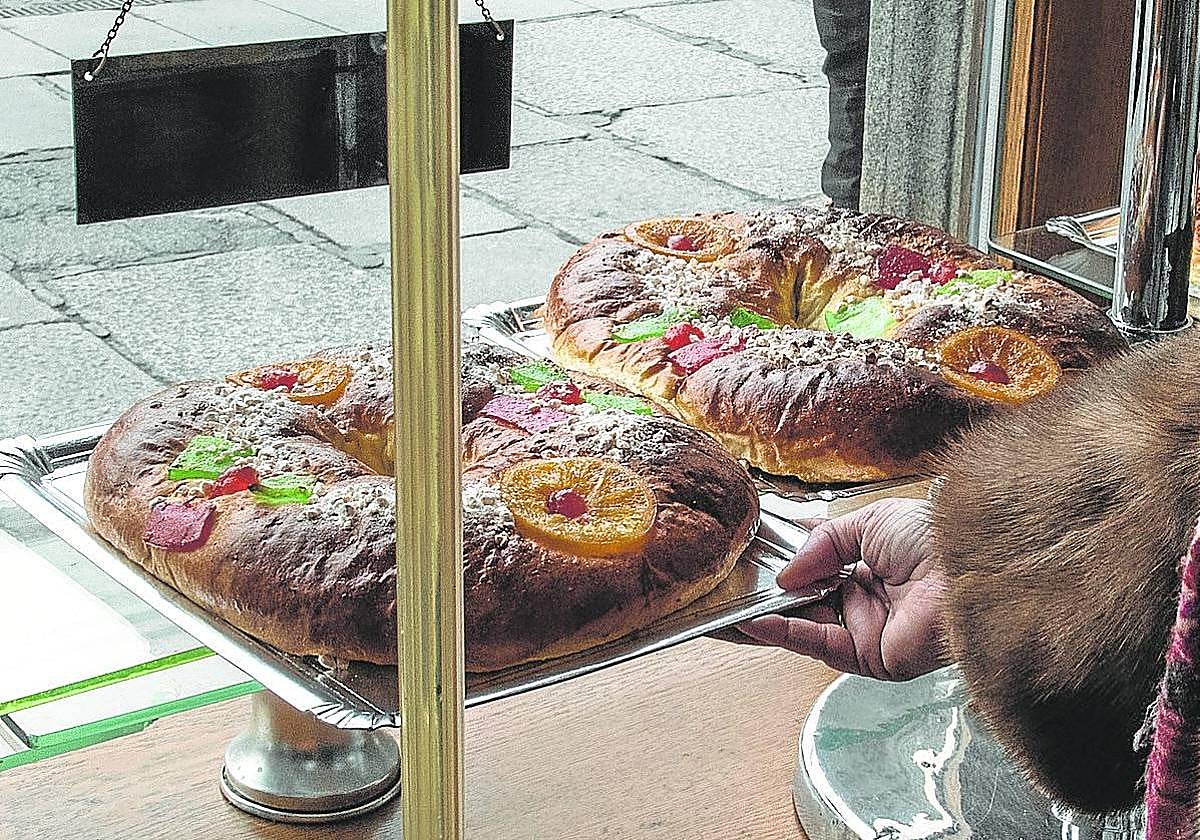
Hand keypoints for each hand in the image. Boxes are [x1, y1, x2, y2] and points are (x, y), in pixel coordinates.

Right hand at [738, 498, 947, 679]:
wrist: (968, 569)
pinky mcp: (871, 658)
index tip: (752, 559)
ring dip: (767, 617)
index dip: (785, 565)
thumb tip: (787, 571)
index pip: (817, 567)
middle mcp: (870, 599)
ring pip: (806, 626)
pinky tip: (757, 621)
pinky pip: (819, 645)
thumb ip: (822, 543)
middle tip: (730, 588)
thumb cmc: (935, 538)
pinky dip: (785, 634)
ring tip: (730, 608)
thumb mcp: (869, 521)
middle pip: (806, 601)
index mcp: (873, 565)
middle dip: (768, 596)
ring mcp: (869, 630)